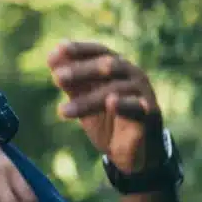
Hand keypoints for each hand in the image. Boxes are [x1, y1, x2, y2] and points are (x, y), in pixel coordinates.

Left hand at [48, 41, 165, 172]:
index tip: (59, 49)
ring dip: (87, 99)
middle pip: (108, 65)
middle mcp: (132, 75)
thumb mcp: (84, 99)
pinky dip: (123, 104)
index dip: (80, 49)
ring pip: (115, 89)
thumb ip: (71, 82)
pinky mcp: (150, 114)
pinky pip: (137, 107)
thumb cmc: (106, 119)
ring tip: (62, 111)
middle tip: (56, 78)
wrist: (131, 152)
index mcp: (117, 67)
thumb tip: (52, 58)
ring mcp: (143, 93)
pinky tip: (110, 102)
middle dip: (81, 71)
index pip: (99, 51)